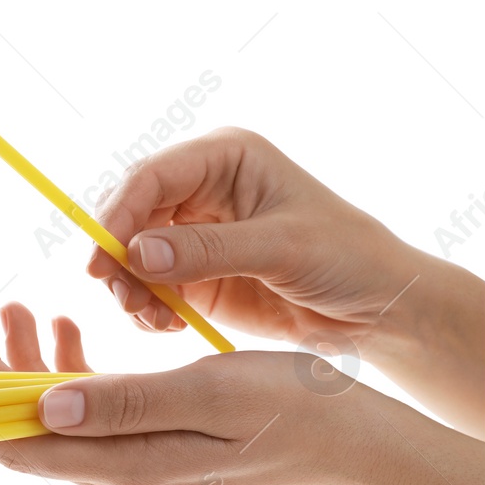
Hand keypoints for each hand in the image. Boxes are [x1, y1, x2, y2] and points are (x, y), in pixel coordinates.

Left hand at [0, 304, 484, 484]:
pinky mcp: (159, 461)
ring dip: (28, 371)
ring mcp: (142, 477)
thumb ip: (125, 402)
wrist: (354, 445)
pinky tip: (70, 337)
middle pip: (26, 437)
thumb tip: (42, 408)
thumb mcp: (210, 390)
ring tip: (22, 310)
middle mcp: (127, 484)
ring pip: (55, 428)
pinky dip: (70, 381)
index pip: (18, 445)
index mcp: (133, 470)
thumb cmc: (292, 407)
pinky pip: (91, 427)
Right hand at [87, 128, 484, 436]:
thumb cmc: (347, 257)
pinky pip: (155, 290)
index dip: (121, 213)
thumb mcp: (283, 248)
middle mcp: (205, 192)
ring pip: (136, 257)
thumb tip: (138, 253)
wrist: (380, 307)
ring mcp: (200, 238)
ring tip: (153, 320)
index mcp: (226, 158)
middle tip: (120, 296)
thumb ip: (211, 250)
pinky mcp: (203, 280)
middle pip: (134, 216)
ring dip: (132, 288)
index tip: (104, 255)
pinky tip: (169, 326)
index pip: (153, 176)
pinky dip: (151, 309)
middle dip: (120, 257)